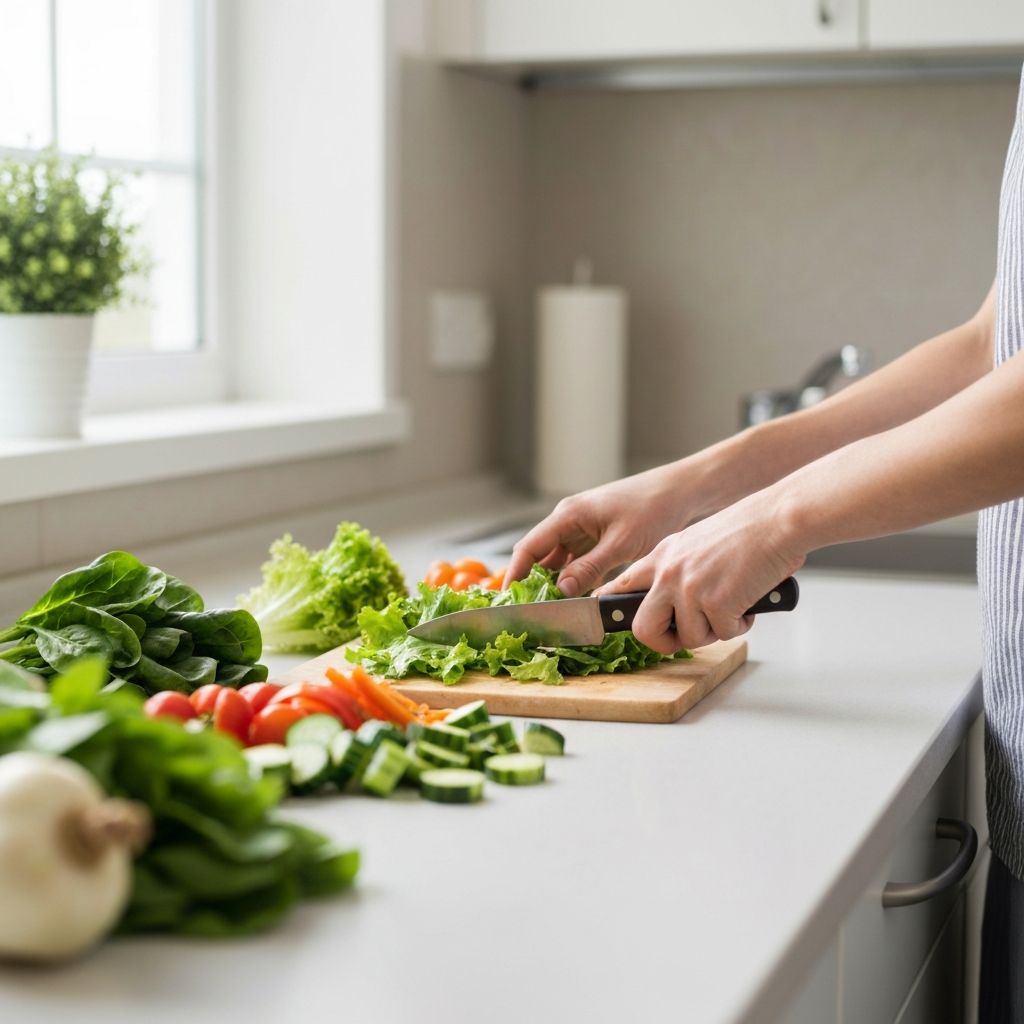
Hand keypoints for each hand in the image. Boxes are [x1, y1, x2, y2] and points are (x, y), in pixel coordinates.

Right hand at [505, 465, 697, 595]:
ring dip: (556, 583)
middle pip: (540, 556)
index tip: (509, 601)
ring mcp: (583, 527)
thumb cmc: (653, 509)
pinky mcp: (597, 535)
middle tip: (532, 613)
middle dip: (534, 583)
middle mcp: (569, 519)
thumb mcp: (621, 544)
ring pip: (558, 560)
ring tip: (553, 610)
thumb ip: (589, 568)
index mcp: (568, 515)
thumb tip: (561, 591)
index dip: (515, 576)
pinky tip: (578, 598)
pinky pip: (576, 560)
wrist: (681, 492)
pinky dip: (575, 578)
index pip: (528, 548)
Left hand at [594, 491, 803, 652]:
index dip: (613, 609)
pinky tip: (749, 602)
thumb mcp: (695, 542)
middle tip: (684, 637)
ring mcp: (690, 588)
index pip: (621, 586)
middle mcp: (669, 572)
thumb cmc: (748, 530)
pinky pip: (723, 633)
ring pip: (689, 638)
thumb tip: (671, 603)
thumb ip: (677, 568)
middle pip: (642, 628)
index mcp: (661, 555)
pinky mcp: (716, 602)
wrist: (778, 519)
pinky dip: (740, 625)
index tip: (606, 620)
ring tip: (732, 607)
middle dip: (663, 642)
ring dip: (714, 631)